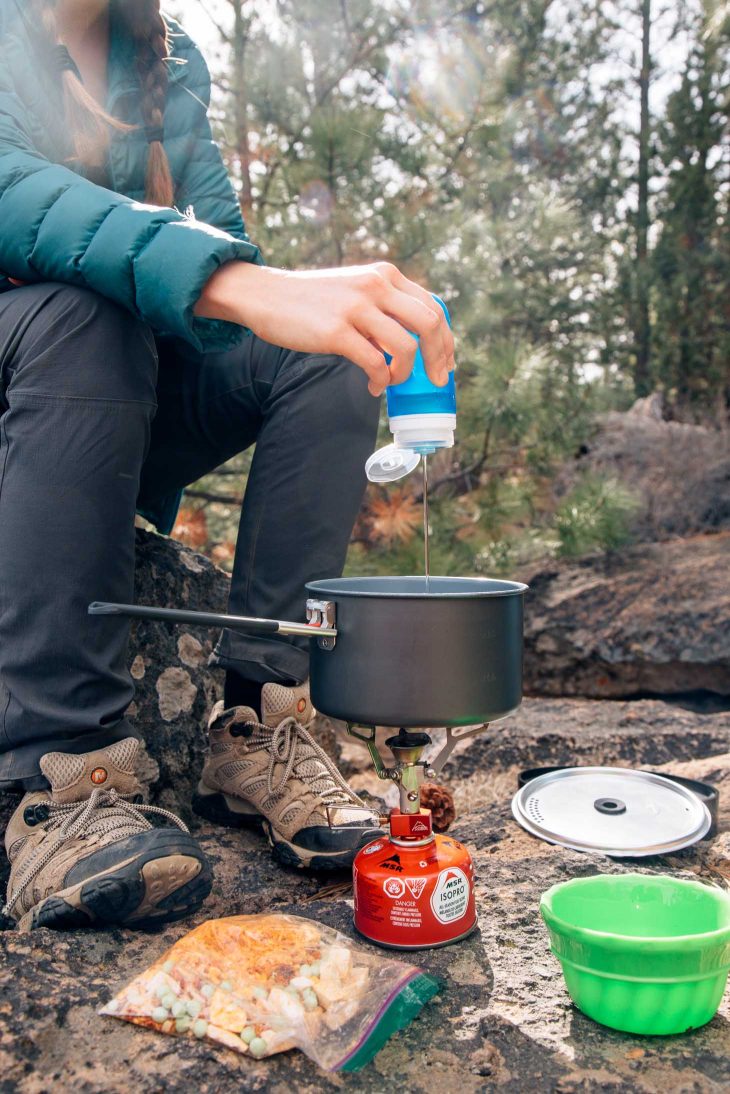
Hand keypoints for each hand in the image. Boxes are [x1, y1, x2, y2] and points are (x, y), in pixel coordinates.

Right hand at [195, 261, 454, 395]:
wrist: (265, 295)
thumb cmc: (311, 300)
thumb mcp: (354, 290)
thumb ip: (382, 310)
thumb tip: (409, 345)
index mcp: (384, 275)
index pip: (432, 306)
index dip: (445, 338)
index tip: (445, 362)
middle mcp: (376, 285)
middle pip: (429, 323)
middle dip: (438, 357)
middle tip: (434, 380)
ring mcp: (356, 307)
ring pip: (405, 346)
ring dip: (404, 373)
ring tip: (390, 381)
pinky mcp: (336, 331)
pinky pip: (375, 363)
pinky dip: (381, 380)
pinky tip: (373, 386)